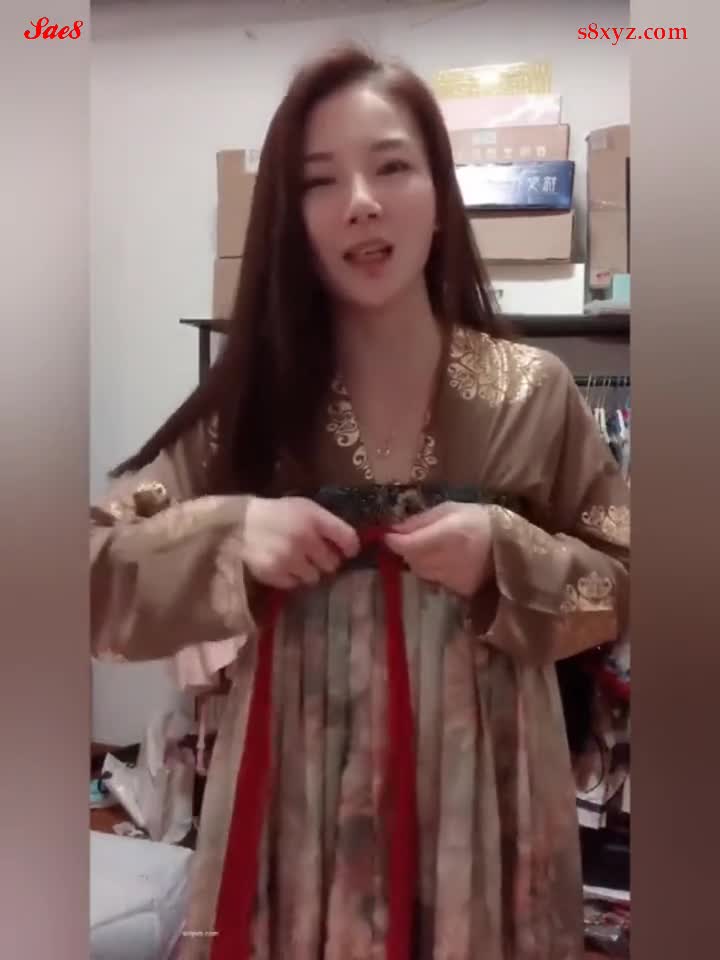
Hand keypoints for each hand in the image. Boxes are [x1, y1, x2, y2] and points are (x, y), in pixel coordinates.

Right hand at [241, 496, 359, 589]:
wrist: (239, 524)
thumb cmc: (275, 514)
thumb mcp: (303, 508)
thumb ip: (326, 523)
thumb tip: (349, 545)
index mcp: (314, 517)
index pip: (348, 538)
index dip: (350, 548)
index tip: (347, 552)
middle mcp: (305, 537)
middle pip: (332, 563)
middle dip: (324, 561)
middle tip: (313, 556)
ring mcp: (290, 557)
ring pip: (314, 577)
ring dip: (307, 572)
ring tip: (293, 561)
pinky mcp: (275, 572)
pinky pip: (294, 584)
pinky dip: (289, 578)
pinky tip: (280, 565)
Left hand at [383, 502, 493, 597]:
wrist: (515, 548)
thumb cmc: (482, 521)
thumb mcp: (452, 509)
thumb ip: (422, 520)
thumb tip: (395, 529)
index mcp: (448, 535)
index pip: (408, 545)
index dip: (394, 541)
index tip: (388, 535)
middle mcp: (447, 560)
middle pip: (411, 559)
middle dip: (407, 549)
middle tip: (412, 539)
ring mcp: (453, 578)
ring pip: (421, 571)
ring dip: (418, 560)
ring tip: (432, 548)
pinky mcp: (460, 590)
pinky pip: (435, 579)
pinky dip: (434, 570)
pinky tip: (447, 560)